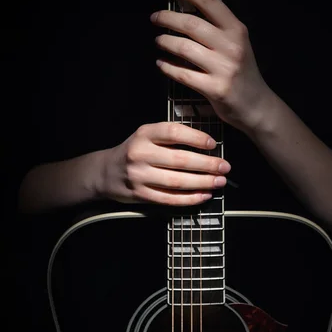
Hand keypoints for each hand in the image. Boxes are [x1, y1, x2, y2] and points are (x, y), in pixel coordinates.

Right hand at [99, 121, 230, 205]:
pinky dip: (190, 198)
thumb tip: (207, 144)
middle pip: (180, 160)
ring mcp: (139, 176)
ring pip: (177, 182)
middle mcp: (140, 154)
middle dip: (207, 164)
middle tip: (225, 167)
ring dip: (203, 183)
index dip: (196, 138)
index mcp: (144, 134)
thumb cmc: (136, 152)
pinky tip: (204, 195)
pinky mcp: (141, 195)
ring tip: (219, 182)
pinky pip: (170, 199)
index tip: (213, 144)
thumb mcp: (147, 136)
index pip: (173, 132)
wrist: (106, 172)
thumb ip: (170, 137)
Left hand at [151, 0, 272, 132]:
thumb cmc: (242, 73)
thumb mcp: (237, 44)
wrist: (257, 106)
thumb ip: (216, 28)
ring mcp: (223, 68)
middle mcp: (231, 46)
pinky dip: (167, 67)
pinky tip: (161, 63)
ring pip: (184, 48)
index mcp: (236, 30)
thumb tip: (184, 10)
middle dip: (167, 18)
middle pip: (191, 23)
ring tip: (159, 40)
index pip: (208, 1)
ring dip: (165, 41)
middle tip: (155, 17)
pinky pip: (183, 74)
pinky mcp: (215, 89)